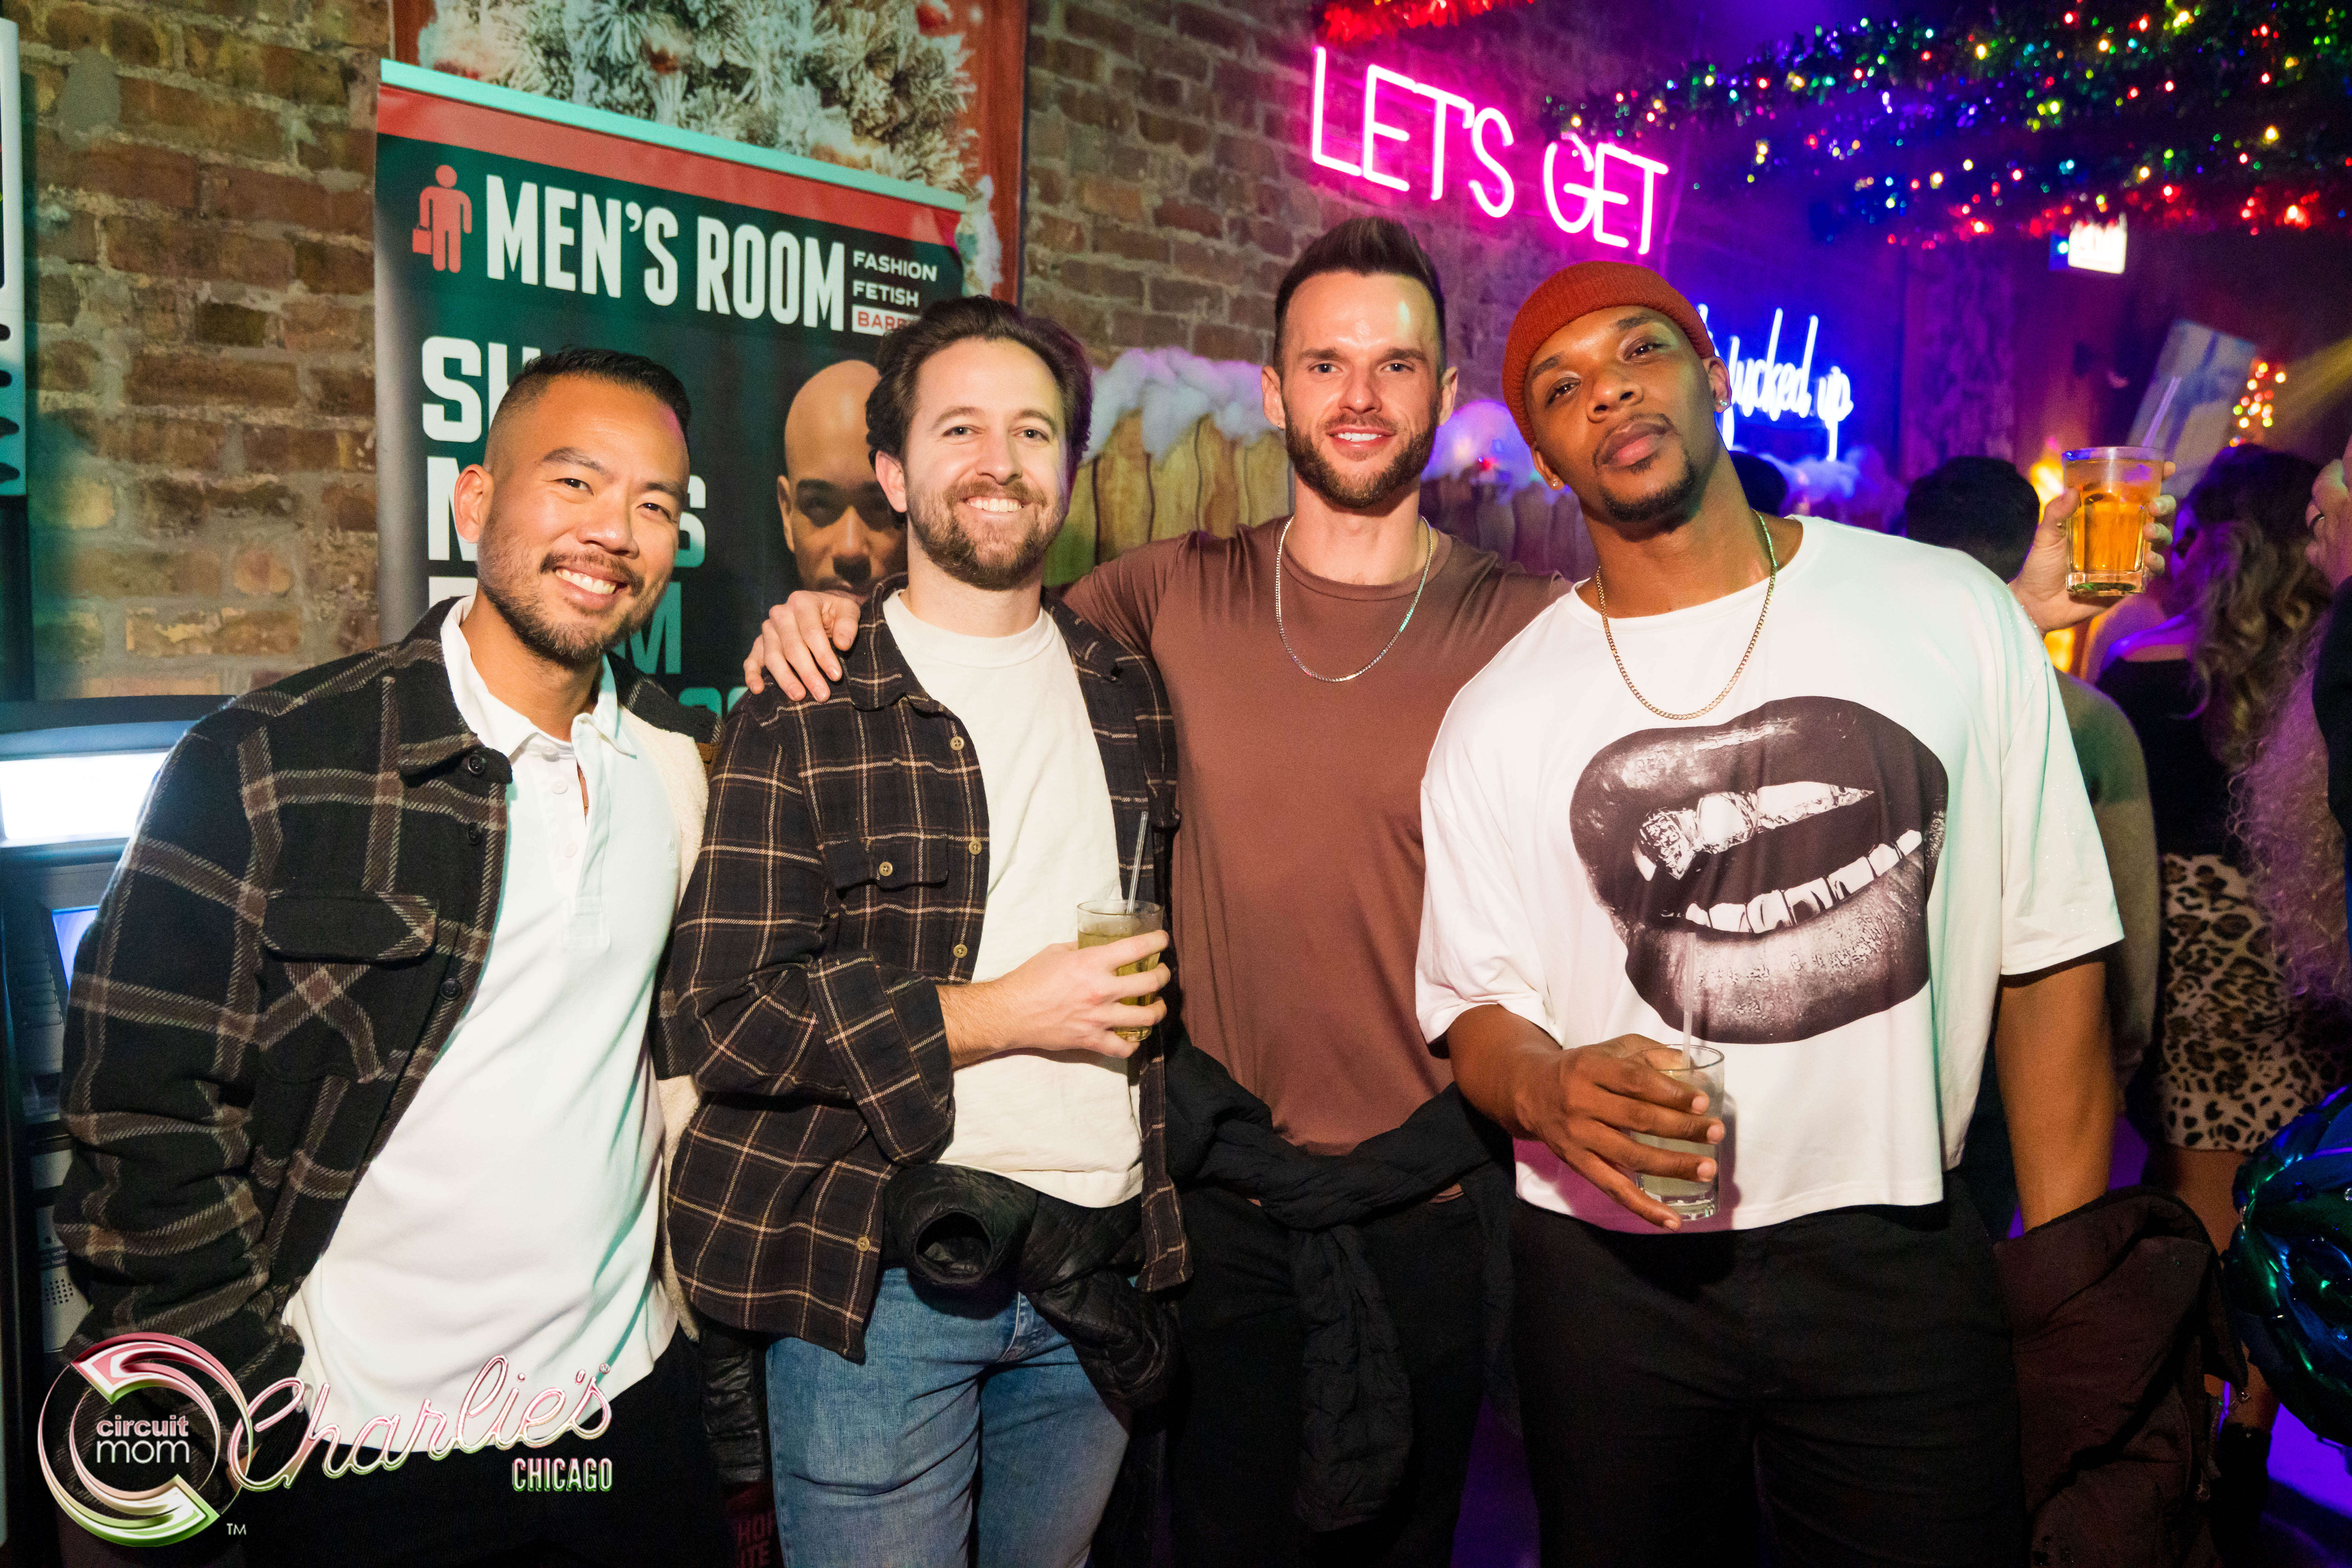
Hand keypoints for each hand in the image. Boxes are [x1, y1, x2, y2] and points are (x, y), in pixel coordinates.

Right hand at [741, 591, 863, 701]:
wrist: (820, 609)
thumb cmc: (835, 613)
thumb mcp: (848, 610)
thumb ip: (848, 625)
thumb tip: (843, 645)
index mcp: (801, 602)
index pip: (811, 632)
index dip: (823, 655)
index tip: (836, 675)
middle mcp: (780, 614)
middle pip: (792, 647)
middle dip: (807, 673)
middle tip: (822, 695)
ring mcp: (767, 629)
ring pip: (773, 657)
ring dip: (785, 679)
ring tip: (799, 697)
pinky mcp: (759, 643)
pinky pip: (751, 659)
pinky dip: (752, 675)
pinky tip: (758, 689)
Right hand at [938, 932, 1169, 1064]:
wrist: (1009, 1013)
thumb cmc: (1029, 979)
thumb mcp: (1056, 951)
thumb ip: (1083, 948)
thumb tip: (1101, 944)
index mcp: (1092, 963)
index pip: (1137, 948)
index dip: (1157, 941)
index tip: (1163, 941)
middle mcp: (1100, 991)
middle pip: (1151, 983)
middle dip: (1163, 975)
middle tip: (1161, 973)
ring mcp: (1098, 1018)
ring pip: (1146, 1018)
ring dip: (1157, 1009)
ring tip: (1155, 1005)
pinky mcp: (1091, 1040)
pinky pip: (1124, 1048)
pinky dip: (1133, 1043)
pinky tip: (1133, 1035)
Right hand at [1505, 1034, 1723, 1229]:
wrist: (1530, 1091)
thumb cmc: (1582, 1069)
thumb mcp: (1611, 1050)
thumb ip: (1649, 1055)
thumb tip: (1693, 1071)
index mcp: (1591, 1068)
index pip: (1635, 1081)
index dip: (1670, 1092)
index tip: (1702, 1102)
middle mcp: (1581, 1102)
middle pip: (1638, 1119)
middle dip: (1682, 1128)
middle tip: (1716, 1133)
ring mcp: (1578, 1136)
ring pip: (1630, 1156)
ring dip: (1672, 1166)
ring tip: (1706, 1169)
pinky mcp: (1577, 1163)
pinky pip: (1613, 1188)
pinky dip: (1643, 1207)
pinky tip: (1671, 1220)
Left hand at [2009, 471, 2176, 633]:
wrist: (2036, 603)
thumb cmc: (2041, 565)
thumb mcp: (2045, 535)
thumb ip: (2056, 513)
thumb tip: (2071, 491)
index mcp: (2105, 518)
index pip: (2135, 495)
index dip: (2155, 480)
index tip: (2168, 468)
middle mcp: (2121, 535)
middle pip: (2156, 515)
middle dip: (2165, 506)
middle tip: (2155, 506)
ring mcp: (2128, 558)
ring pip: (2159, 540)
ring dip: (2161, 533)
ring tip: (2149, 531)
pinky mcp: (2129, 582)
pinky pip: (2151, 572)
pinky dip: (2156, 565)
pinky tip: (2150, 560)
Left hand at [2308, 458, 2351, 590]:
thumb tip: (2348, 497)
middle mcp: (2341, 514)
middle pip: (2325, 484)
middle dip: (2331, 471)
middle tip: (2338, 464)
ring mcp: (2328, 539)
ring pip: (2312, 513)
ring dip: (2318, 501)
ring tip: (2325, 495)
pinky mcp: (2325, 563)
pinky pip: (2314, 547)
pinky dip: (2318, 539)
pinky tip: (2322, 539)